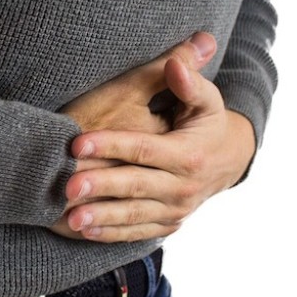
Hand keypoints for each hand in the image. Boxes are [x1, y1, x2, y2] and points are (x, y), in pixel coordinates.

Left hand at [53, 50, 254, 242]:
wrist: (229, 161)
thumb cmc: (207, 122)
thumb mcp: (207, 100)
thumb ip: (189, 82)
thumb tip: (175, 63)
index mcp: (188, 155)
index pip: (144, 150)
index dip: (111, 145)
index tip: (77, 143)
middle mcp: (183, 187)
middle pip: (135, 186)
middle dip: (100, 187)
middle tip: (67, 186)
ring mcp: (175, 210)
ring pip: (134, 216)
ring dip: (101, 218)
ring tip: (71, 218)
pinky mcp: (167, 224)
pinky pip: (137, 232)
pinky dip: (111, 234)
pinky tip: (85, 231)